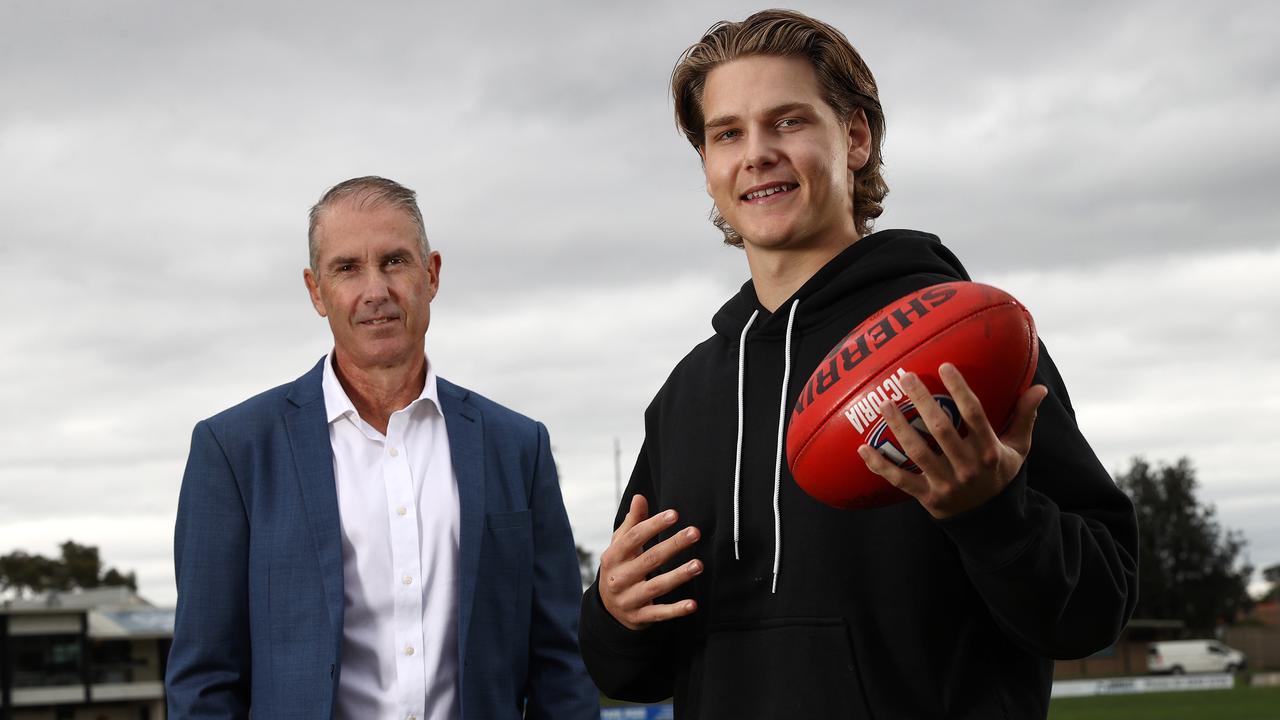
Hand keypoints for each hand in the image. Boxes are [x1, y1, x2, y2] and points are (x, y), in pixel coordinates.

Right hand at [598, 494, 701, 629]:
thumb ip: (632, 524)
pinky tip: (693, 604)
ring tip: (699, 564)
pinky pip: (659, 613)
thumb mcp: (619, 546)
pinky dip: (676, 610)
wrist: (608, 608)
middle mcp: (618, 578)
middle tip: (695, 532)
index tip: (674, 514)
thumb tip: (639, 498)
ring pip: (656, 587)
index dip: (653, 525)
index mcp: (612, 557)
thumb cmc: (619, 568)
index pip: (634, 538)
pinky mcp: (639, 617)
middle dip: (673, 545)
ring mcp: (628, 599)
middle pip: (649, 560)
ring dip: (678, 576)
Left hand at [857, 362, 1047, 518]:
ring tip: (883, 404)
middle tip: (905, 377)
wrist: (990, 521)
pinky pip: (899, 480)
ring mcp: (946, 483)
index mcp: (990, 450)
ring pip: (916, 452)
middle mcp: (968, 467)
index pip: (974, 414)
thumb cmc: (999, 474)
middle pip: (941, 429)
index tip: (944, 366)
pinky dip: (879, 465)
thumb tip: (1040, 387)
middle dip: (922, 401)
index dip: (959, 389)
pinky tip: (862, 449)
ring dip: (898, 427)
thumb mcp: (1018, 448)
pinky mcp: (927, 498)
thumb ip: (1025, 417)